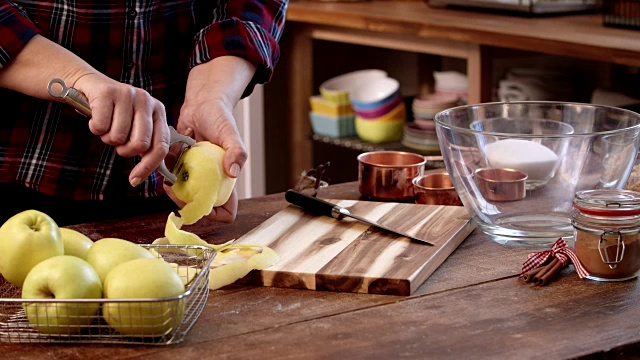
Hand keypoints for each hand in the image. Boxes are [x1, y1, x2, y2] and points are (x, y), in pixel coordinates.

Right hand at [73, 74, 169, 186]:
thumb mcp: (135, 126)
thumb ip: (145, 145)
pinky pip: (100, 126)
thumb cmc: (114, 112)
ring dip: (107, 137)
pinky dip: (94, 128)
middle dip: (124, 150)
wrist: (89, 84)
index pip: (161, 146)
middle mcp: (147, 100)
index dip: (148, 166)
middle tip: (117, 140)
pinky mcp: (107, 92)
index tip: (134, 180)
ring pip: (118, 137)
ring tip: (107, 124)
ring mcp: (128, 94)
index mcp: (158, 111)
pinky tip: (95, 117)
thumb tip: (141, 176)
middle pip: (140, 145)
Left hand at [163, 97, 246, 222]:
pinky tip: (167, 159)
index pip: (226, 211)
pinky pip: (170, 178)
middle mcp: (210, 181)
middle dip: (185, 203)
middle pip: (198, 208)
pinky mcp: (180, 165)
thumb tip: (233, 172)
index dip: (216, 216)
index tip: (201, 205)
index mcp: (226, 180)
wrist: (202, 103)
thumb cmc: (220, 117)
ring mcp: (194, 175)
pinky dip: (165, 172)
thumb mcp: (230, 132)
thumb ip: (236, 151)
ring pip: (182, 196)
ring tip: (168, 175)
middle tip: (175, 188)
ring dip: (173, 190)